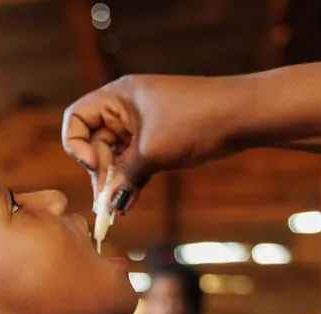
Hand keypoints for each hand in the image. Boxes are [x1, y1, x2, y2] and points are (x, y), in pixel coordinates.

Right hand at [62, 74, 245, 211]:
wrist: (243, 115)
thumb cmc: (196, 121)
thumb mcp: (153, 152)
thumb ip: (124, 178)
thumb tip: (107, 204)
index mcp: (117, 97)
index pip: (76, 118)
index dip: (77, 145)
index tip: (96, 165)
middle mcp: (124, 108)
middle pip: (93, 141)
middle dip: (99, 172)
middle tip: (106, 201)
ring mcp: (141, 124)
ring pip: (114, 155)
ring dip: (114, 181)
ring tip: (116, 209)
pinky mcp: (157, 139)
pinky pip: (133, 161)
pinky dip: (130, 180)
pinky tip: (128, 202)